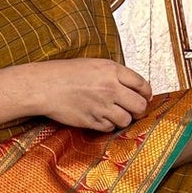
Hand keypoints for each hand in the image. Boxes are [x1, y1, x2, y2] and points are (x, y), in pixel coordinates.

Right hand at [27, 57, 153, 130]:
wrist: (44, 86)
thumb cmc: (65, 73)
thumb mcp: (94, 65)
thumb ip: (114, 74)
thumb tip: (133, 87)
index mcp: (112, 71)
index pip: (142, 84)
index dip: (146, 93)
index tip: (145, 97)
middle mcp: (110, 89)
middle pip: (140, 105)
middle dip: (139, 109)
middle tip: (134, 109)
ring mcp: (102, 106)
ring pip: (127, 119)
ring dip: (123, 118)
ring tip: (114, 113)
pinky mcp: (92, 121)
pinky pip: (110, 127)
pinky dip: (108, 124)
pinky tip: (99, 117)